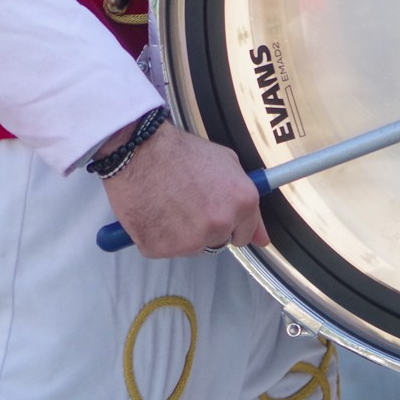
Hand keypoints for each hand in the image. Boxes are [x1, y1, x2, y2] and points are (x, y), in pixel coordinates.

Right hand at [99, 119, 266, 257]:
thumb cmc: (177, 151)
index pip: (244, 235)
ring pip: (190, 247)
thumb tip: (261, 238)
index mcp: (242, 203)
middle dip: (204, 227)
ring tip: (166, 202)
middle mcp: (220, 225)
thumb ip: (246, 202)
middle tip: (184, 202)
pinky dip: (157, 235)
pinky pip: (163, 249)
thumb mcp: (225, 162)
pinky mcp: (162, 248)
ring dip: (180, 233)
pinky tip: (152, 211)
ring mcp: (191, 240)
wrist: (137, 150)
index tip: (214, 214)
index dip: (228, 223)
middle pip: (216, 241)